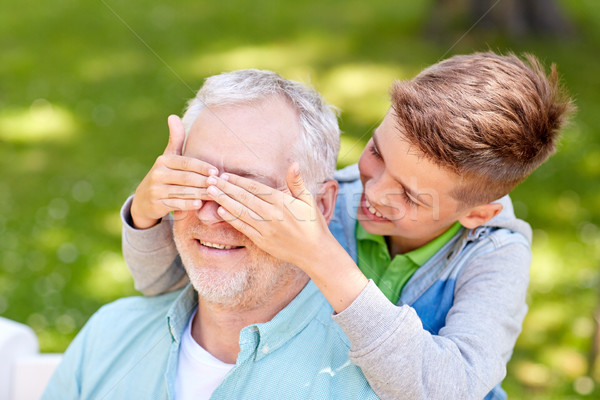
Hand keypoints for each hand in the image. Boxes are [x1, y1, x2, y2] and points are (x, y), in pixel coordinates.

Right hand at [130, 115, 217, 228]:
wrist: (144, 200)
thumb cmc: (164, 175)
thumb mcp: (168, 157)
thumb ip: (175, 139)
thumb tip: (173, 116)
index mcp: (164, 161)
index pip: (186, 162)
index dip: (201, 167)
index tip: (216, 171)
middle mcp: (158, 173)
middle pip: (185, 177)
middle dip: (203, 180)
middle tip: (219, 183)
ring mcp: (156, 189)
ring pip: (182, 191)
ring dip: (199, 193)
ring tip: (214, 194)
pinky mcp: (156, 203)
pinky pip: (174, 204)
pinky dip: (187, 204)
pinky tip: (199, 204)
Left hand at [206, 163, 368, 311]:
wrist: (315, 252)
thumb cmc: (313, 224)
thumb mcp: (308, 200)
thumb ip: (297, 182)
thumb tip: (294, 164)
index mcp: (282, 203)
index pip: (256, 188)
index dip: (239, 181)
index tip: (225, 175)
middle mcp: (272, 215)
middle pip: (244, 198)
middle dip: (226, 188)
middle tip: (210, 180)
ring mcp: (266, 229)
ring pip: (241, 212)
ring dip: (224, 201)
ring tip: (210, 192)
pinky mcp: (263, 241)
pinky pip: (244, 228)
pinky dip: (231, 219)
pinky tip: (220, 211)